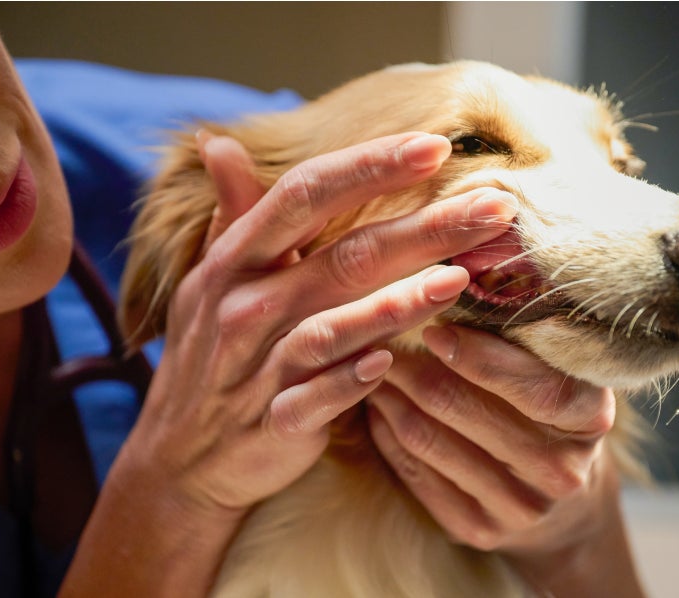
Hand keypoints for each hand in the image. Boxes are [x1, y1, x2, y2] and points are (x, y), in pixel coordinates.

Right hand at [65, 133, 517, 594]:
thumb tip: (222, 143)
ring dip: (399, 304)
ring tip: (461, 278)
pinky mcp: (275, 422)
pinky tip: (392, 362)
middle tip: (496, 208)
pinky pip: (317, 398)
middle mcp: (245, 305)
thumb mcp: (212, 278)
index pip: (305, 194)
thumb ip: (234, 213)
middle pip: (344, 256)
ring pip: (335, 326)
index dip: (369, 166)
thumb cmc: (212, 352)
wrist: (182, 456)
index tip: (434, 145)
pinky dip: (351, 380)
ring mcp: (257, 366)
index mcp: (235, 259)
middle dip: (425, 228)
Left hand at [366, 325, 645, 595]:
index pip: (536, 387)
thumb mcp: (560, 371)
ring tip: (370, 365)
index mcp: (592, 419)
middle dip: (416, 369)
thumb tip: (458, 278)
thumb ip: (526, 335)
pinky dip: (389, 435)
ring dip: (393, 398)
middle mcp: (564, 471)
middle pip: (471, 413)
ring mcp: (522, 507)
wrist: (566, 505)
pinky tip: (376, 407)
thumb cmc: (553, 412)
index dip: (480, 356)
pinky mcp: (481, 530)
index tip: (434, 327)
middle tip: (379, 335)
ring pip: (433, 442)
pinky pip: (418, 475)